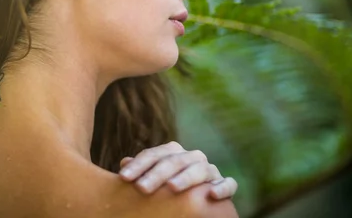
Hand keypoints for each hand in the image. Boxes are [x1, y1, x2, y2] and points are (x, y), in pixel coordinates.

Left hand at [118, 141, 237, 199]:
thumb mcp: (153, 179)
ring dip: (186, 178)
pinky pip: (228, 184)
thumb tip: (124, 162)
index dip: (138, 165)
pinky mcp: (225, 184)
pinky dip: (222, 187)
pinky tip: (212, 195)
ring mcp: (210, 170)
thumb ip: (141, 171)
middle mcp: (192, 157)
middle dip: (156, 174)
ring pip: (199, 169)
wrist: (196, 198)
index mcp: (173, 153)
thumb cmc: (168, 188)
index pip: (154, 155)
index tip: (123, 178)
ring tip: (171, 187)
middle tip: (141, 187)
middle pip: (174, 161)